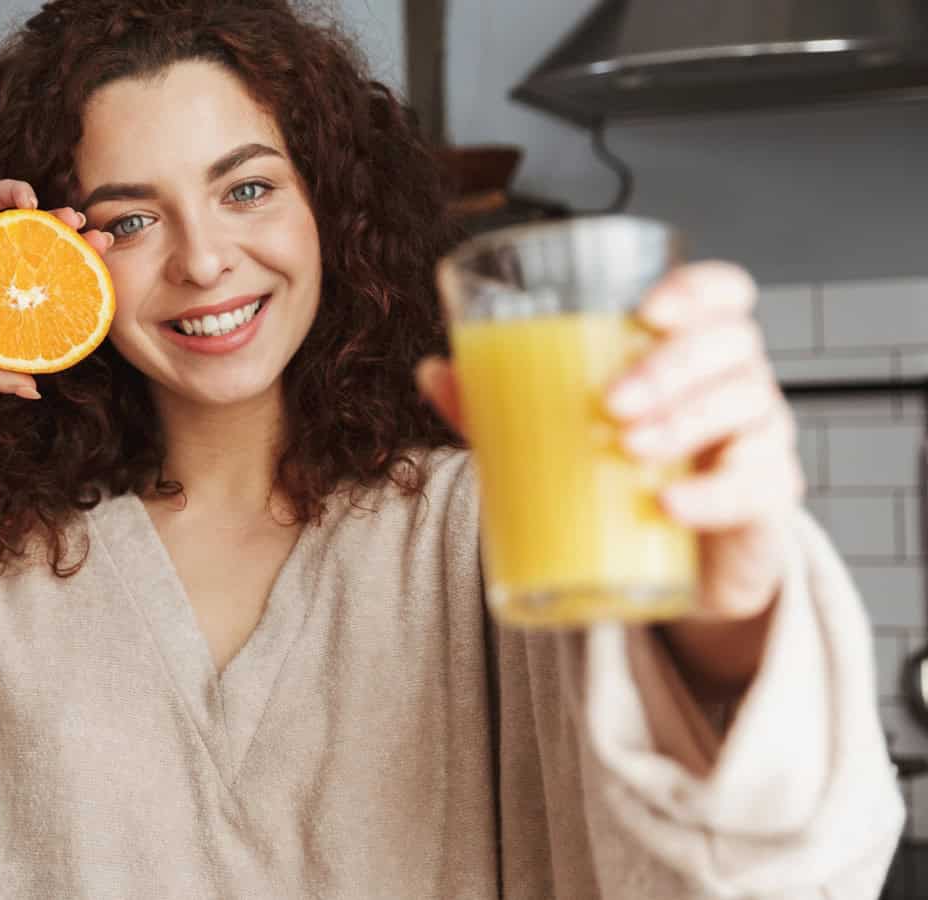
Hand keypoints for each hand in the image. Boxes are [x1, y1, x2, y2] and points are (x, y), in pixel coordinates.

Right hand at [0, 179, 113, 398]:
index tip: (102, 286)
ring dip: (60, 217)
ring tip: (76, 219)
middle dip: (80, 246)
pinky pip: (3, 192)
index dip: (77, 285)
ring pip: (33, 220)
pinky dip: (22, 192)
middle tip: (104, 243)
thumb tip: (35, 390)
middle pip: (49, 251)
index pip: (46, 290)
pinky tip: (33, 202)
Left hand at [417, 262, 802, 691]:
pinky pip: (761, 486)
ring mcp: (759, 438)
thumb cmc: (621, 472)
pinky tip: (671, 504)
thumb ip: (498, 401)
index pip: (723, 293)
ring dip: (686, 422)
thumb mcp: (554, 432)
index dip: (697, 290)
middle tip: (611, 402)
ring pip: (749, 406)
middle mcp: (737, 381)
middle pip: (732, 346)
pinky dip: (715, 494)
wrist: (668, 560)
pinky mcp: (765, 500)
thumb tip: (432, 370)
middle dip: (671, 367)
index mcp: (690, 349)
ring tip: (629, 447)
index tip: (647, 310)